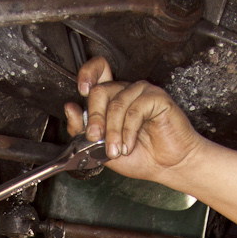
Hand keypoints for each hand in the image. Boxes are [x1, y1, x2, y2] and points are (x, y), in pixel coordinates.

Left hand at [63, 56, 204, 183]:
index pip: (98, 70)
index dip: (87, 74)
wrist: (166, 167)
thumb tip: (70, 109)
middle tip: (96, 139)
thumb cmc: (140, 156)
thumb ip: (83, 130)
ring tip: (117, 150)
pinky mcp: (157, 98)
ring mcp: (142, 93)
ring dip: (113, 132)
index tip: (82, 90)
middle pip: (100, 91)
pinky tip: (129, 145)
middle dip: (95, 119)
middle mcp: (126, 91)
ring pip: (116, 104)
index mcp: (113, 98)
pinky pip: (135, 110)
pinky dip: (128, 132)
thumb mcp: (101, 148)